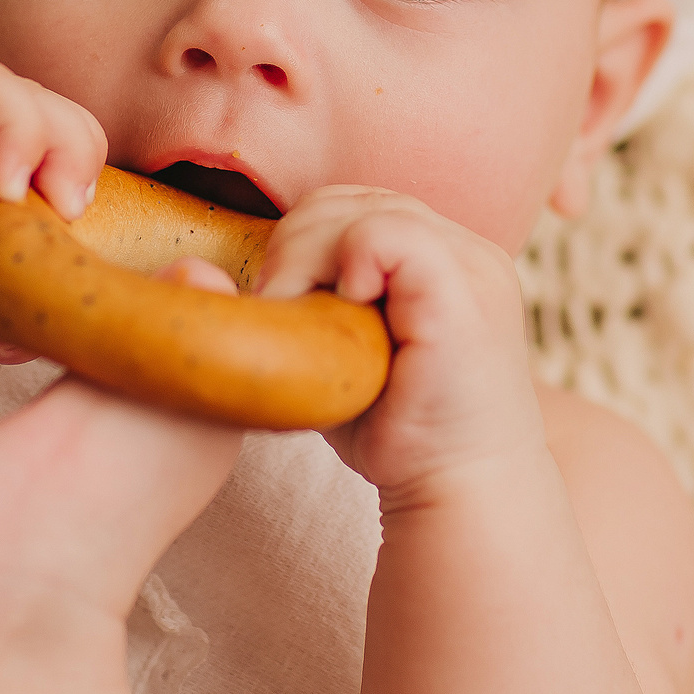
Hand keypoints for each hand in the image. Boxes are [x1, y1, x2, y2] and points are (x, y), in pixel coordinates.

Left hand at [251, 188, 544, 507]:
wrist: (459, 493)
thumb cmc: (398, 434)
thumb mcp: (345, 356)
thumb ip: (313, 306)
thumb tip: (220, 280)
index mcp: (441, 258)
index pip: (351, 207)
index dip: (301, 241)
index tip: (278, 303)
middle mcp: (465, 250)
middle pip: (350, 200)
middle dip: (294, 245)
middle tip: (277, 309)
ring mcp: (472, 266)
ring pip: (364, 209)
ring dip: (309, 256)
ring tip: (298, 315)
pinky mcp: (464, 293)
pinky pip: (391, 234)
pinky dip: (351, 261)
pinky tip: (343, 310)